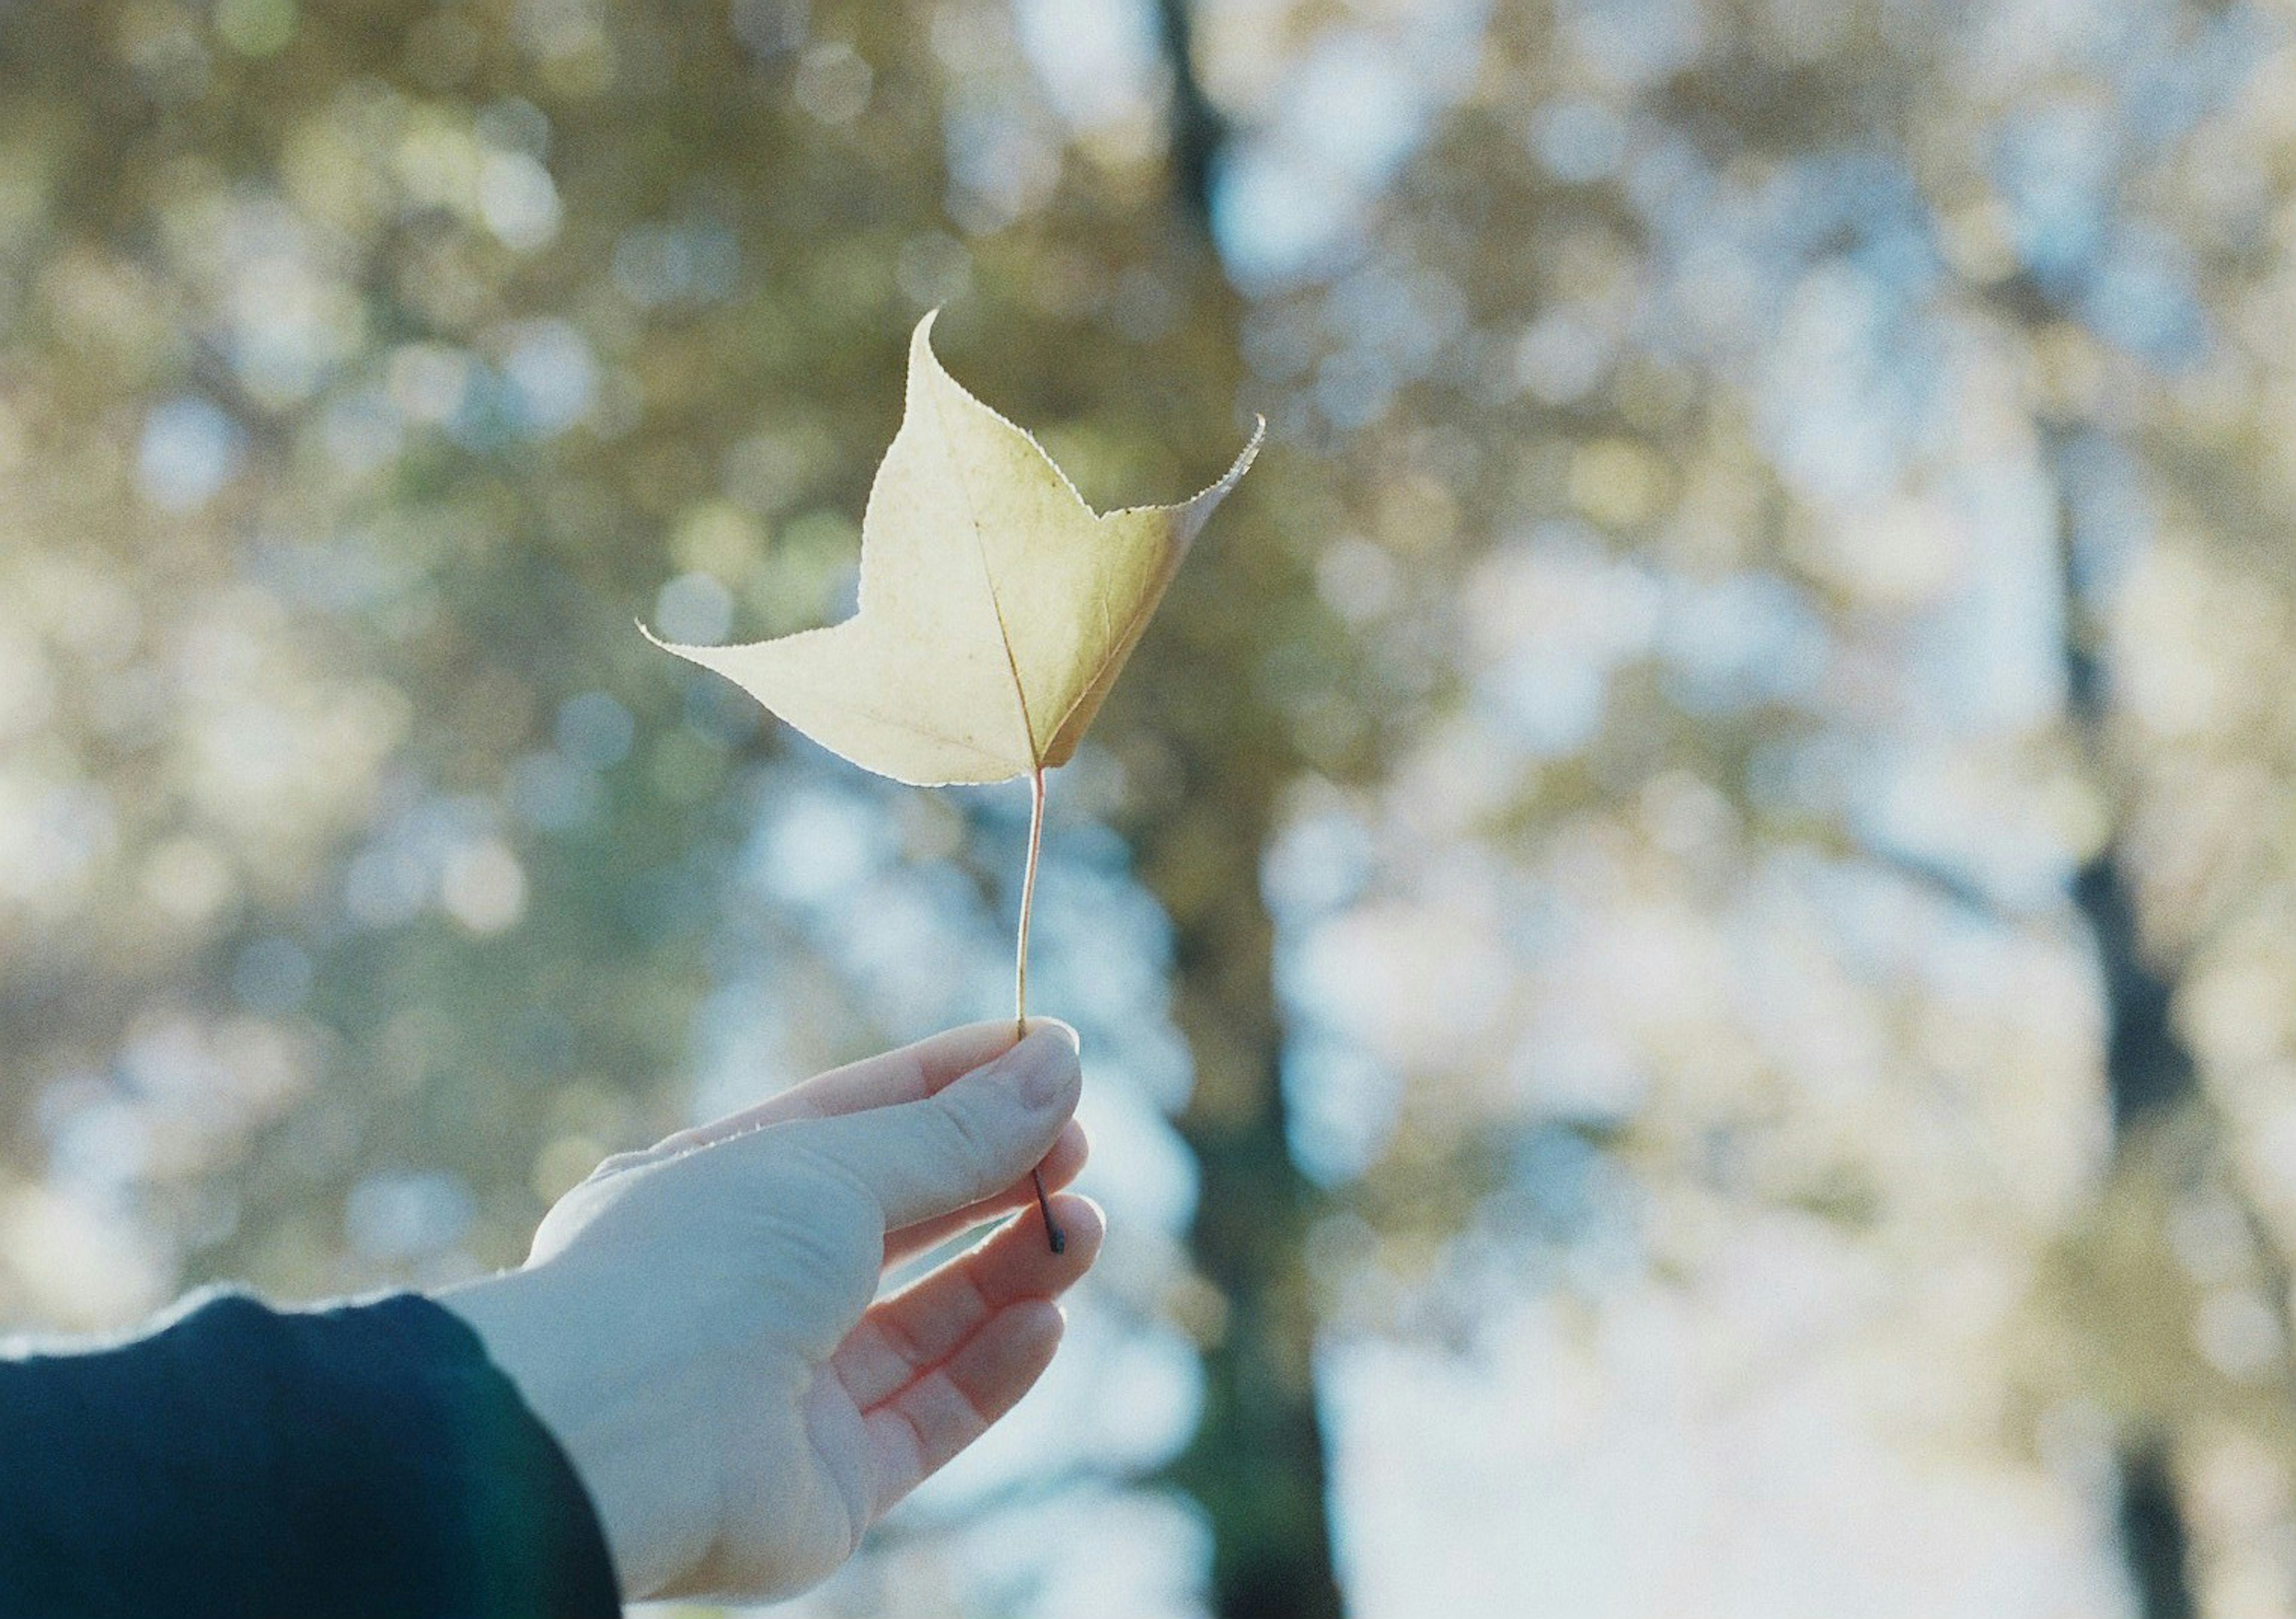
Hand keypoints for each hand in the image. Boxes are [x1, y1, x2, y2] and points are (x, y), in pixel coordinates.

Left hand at [440, 1020, 1099, 1602]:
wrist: (626, 1437)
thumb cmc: (702, 1264)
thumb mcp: (837, 1162)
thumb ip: (957, 1131)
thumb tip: (1059, 1061)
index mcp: (718, 1188)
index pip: (857, 1119)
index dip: (955, 1085)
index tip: (1049, 1054)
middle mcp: (748, 1285)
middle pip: (900, 1221)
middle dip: (994, 1178)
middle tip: (1081, 1145)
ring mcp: (786, 1386)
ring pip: (927, 1319)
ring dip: (1012, 1268)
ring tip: (1084, 1225)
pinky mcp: (829, 1481)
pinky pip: (930, 1413)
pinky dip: (995, 1364)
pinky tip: (1048, 1317)